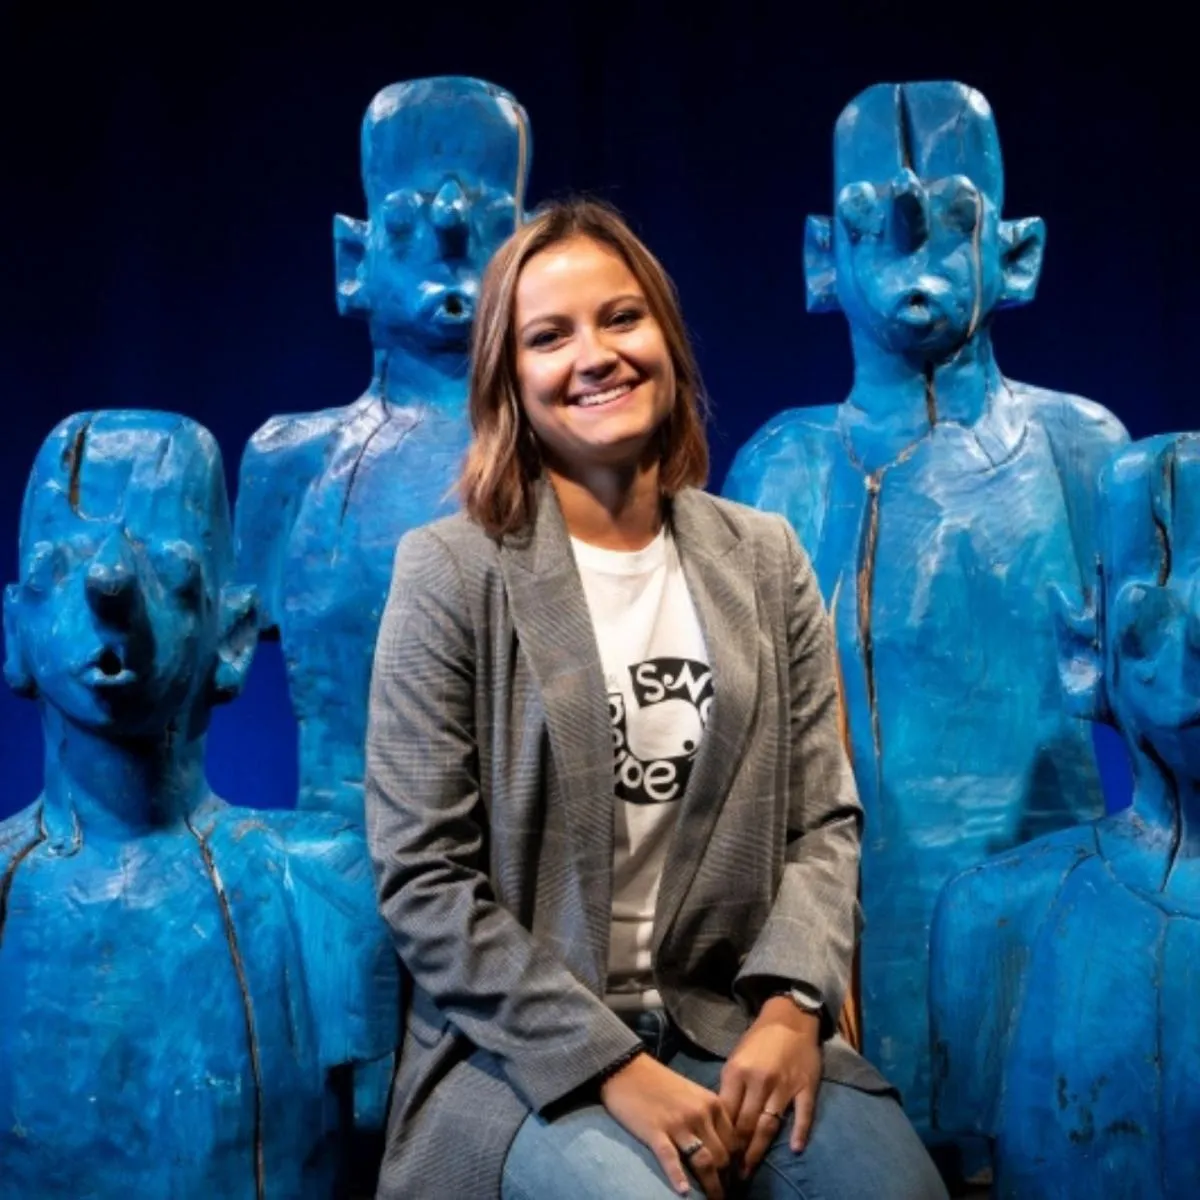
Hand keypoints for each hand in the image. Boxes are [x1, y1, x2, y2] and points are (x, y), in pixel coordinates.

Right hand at [601, 1051, 739, 1197]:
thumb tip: (722, 1146)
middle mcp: (700, 1114)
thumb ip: (709, 1116)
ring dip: (711, 1187)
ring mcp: (678, 1123)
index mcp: (712, 1103)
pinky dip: (678, 1177)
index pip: (734, 1142)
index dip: (735, 1164)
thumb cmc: (660, 1083)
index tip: (733, 1178)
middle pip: (723, 1156)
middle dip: (725, 1180)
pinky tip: (683, 1192)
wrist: (626, 1068)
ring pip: (704, 1162)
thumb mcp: (693, 1094)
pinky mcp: (655, 1131)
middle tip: (722, 1193)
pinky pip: (671, 1159)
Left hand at [718, 996, 821, 1178]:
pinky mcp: (805, 1087)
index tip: (715, 1154)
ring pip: (769, 1125)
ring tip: (748, 1170)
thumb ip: (730, 1087)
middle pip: (745, 1124)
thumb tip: (719, 1118)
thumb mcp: (736, 1058)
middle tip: (731, 1172)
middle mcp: (759, 1081)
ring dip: (758, 1150)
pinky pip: (803, 1113)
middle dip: (736, 1151)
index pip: (725, 1113)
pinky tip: (795, 1149)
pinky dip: (799, 1132)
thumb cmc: (758, 1039)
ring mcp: (784, 1085)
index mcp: (737, 1072)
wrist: (789, 1017)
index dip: (719, 1136)